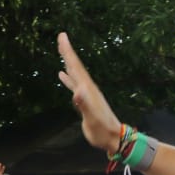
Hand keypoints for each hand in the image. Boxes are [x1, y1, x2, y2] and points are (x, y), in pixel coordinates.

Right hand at [58, 32, 123, 153]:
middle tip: (61, 37)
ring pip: (75, 73)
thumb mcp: (92, 119)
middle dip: (68, 52)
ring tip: (61, 51)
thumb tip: (77, 91)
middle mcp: (88, 89)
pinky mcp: (85, 101)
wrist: (113, 138)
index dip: (69, 52)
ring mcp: (87, 94)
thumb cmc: (102, 130)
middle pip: (76, 66)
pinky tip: (62, 74)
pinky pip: (74, 84)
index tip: (62, 37)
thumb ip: (84, 105)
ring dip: (68, 62)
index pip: (76, 67)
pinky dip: (68, 78)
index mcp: (88, 90)